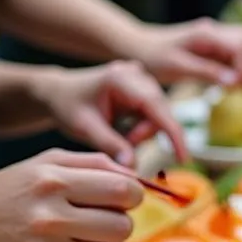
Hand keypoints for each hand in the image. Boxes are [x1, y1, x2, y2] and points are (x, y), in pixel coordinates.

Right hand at [0, 150, 142, 241]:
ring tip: (87, 235)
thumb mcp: (48, 162)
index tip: (125, 197)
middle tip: (105, 218)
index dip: (134, 195)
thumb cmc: (12, 191)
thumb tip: (138, 177)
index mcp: (55, 182)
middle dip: (122, 221)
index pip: (124, 191)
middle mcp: (50, 218)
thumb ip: (96, 163)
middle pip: (123, 226)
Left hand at [44, 61, 187, 166]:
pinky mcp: (143, 86)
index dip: (173, 133)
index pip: (156, 107)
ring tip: (119, 138)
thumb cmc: (67, 106)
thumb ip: (110, 146)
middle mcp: (137, 74)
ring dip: (142, 133)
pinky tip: (124, 130)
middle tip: (123, 148)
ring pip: (158, 114)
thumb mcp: (85, 128)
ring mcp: (142, 78)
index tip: (183, 158)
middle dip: (144, 135)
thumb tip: (133, 167)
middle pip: (159, 112)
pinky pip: (153, 113)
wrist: (58, 92)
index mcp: (122, 78)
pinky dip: (141, 127)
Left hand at [131, 18, 241, 89]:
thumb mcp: (176, 68)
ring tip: (239, 84)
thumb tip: (234, 81)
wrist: (140, 47)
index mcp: (206, 34)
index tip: (234, 87)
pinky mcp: (221, 43)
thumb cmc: (154, 59)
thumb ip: (206, 72)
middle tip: (239, 86)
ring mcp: (220, 34)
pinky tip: (234, 79)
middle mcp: (217, 30)